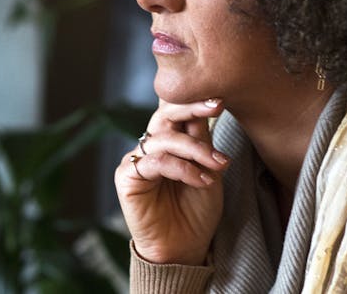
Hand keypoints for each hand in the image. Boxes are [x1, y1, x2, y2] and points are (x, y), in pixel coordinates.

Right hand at [114, 97, 229, 265]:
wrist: (185, 248)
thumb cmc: (197, 210)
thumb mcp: (208, 168)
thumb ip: (202, 139)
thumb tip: (208, 103)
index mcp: (169, 140)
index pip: (177, 111)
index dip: (195, 101)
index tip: (220, 99)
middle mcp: (150, 146)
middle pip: (164, 114)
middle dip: (192, 108)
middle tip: (216, 107)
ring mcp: (137, 160)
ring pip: (164, 138)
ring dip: (196, 149)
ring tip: (219, 164)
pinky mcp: (127, 177)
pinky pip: (156, 162)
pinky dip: (183, 168)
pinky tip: (202, 180)